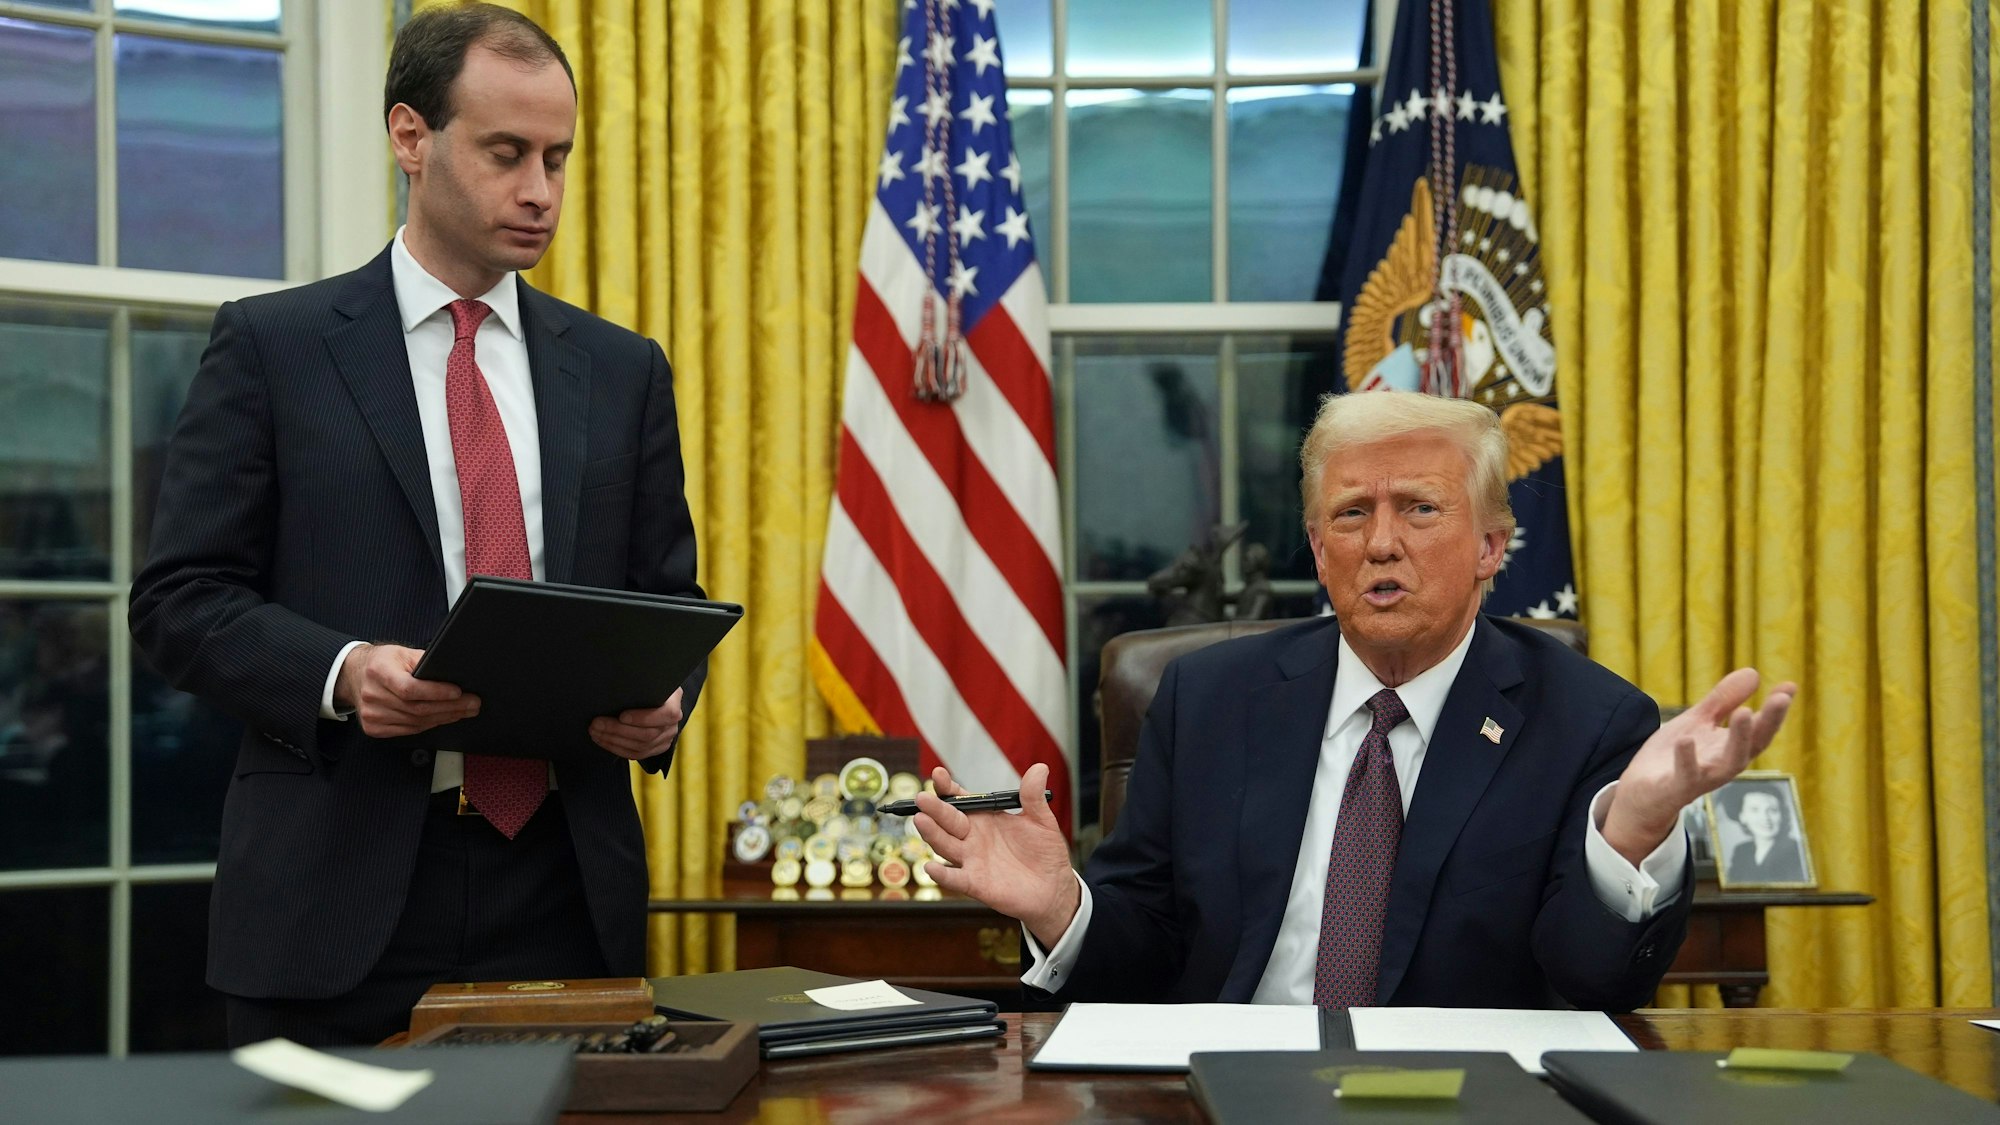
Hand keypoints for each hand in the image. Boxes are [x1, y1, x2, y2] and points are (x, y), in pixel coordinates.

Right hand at [336, 643, 479, 737]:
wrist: (355, 675)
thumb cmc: (382, 662)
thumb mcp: (402, 653)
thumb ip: (424, 662)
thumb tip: (453, 672)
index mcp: (379, 672)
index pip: (410, 688)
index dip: (436, 692)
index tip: (458, 692)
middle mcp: (372, 695)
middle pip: (417, 708)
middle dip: (451, 707)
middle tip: (472, 704)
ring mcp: (371, 714)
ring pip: (416, 722)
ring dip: (444, 718)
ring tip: (464, 711)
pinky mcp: (373, 728)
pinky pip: (408, 730)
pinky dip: (429, 725)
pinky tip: (443, 718)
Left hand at [590, 688, 683, 760]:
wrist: (657, 699)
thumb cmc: (649, 686)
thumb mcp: (650, 679)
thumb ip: (640, 682)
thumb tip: (618, 676)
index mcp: (674, 704)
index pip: (665, 715)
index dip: (643, 718)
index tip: (621, 715)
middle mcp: (672, 725)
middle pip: (647, 734)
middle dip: (618, 730)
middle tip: (597, 723)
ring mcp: (665, 739)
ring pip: (640, 747)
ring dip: (613, 740)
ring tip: (595, 731)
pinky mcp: (656, 749)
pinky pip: (636, 754)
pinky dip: (616, 748)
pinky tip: (603, 740)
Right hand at [912, 763, 1079, 947]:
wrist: (1053, 888)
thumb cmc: (1044, 853)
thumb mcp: (1041, 820)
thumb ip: (1033, 796)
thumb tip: (1040, 768)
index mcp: (984, 818)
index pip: (960, 799)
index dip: (948, 788)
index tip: (939, 774)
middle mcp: (972, 837)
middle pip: (948, 820)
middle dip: (935, 808)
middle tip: (923, 797)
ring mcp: (971, 860)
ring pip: (945, 845)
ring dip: (932, 834)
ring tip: (921, 820)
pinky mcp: (975, 883)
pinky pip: (955, 879)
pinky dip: (942, 875)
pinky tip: (931, 868)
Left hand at [1603, 669, 1797, 863]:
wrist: (1642, 793)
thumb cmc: (1674, 756)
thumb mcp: (1698, 721)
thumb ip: (1723, 700)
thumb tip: (1754, 672)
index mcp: (1731, 747)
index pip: (1760, 728)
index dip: (1776, 709)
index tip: (1790, 686)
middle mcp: (1724, 764)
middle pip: (1754, 744)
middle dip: (1769, 722)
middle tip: (1780, 697)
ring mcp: (1702, 777)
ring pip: (1729, 762)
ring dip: (1738, 738)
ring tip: (1745, 711)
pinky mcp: (1677, 787)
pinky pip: (1686, 775)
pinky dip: (1686, 759)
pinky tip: (1685, 740)